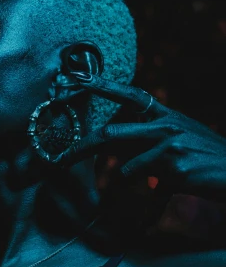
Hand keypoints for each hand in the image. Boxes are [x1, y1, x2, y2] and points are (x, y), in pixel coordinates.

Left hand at [59, 74, 225, 203]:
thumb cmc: (206, 161)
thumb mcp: (179, 143)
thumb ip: (148, 146)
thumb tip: (119, 160)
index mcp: (165, 116)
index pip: (130, 94)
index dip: (103, 84)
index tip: (78, 77)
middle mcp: (165, 125)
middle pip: (111, 133)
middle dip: (81, 148)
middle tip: (59, 160)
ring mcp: (169, 144)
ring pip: (124, 162)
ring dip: (125, 178)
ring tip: (154, 179)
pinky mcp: (174, 166)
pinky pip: (144, 181)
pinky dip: (149, 189)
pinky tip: (173, 185)